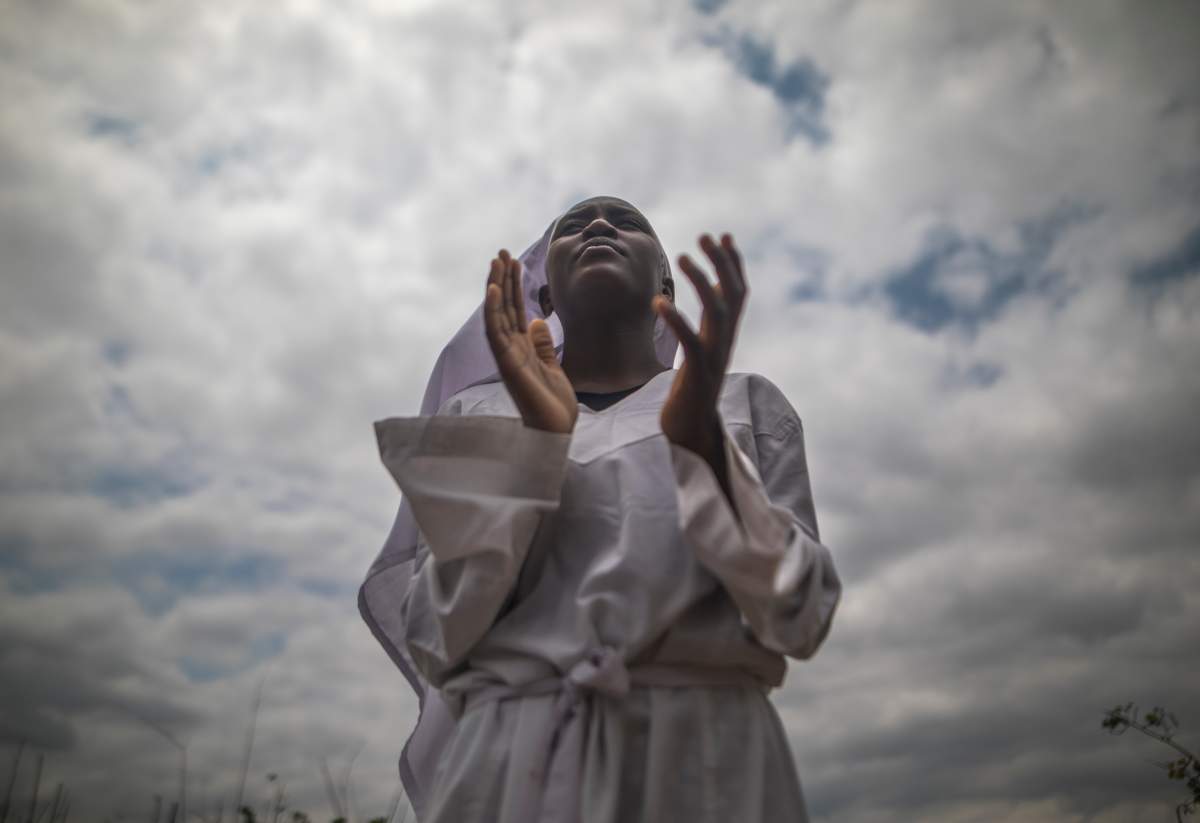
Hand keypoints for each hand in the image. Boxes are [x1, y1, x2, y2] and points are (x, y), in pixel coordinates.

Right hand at [484, 249, 578, 433]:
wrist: (556, 431)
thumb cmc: (554, 405)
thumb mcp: (553, 367)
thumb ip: (543, 345)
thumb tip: (536, 322)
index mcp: (522, 348)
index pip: (516, 310)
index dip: (515, 285)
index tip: (515, 261)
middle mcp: (511, 349)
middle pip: (505, 307)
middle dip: (503, 278)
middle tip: (502, 252)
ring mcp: (507, 356)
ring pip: (497, 315)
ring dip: (496, 287)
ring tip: (496, 261)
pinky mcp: (507, 365)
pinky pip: (496, 333)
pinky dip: (494, 310)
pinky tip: (495, 289)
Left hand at [653, 233, 747, 463]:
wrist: (691, 434)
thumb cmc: (688, 395)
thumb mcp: (699, 356)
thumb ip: (703, 332)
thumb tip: (697, 311)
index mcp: (724, 337)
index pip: (737, 293)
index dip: (732, 264)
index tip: (722, 236)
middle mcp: (725, 343)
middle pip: (732, 295)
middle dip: (722, 262)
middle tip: (705, 236)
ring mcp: (715, 359)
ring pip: (718, 312)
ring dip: (702, 281)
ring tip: (682, 257)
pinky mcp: (698, 375)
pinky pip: (691, 342)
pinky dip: (677, 319)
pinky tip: (658, 301)